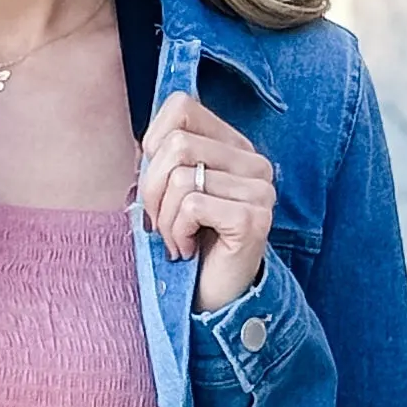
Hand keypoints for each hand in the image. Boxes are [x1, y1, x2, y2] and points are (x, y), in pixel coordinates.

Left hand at [139, 89, 273, 315]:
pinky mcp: (253, 218)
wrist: (215, 301)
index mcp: (235, 147)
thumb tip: (146, 140)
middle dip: (152, 189)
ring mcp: (260, 191)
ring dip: (165, 218)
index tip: (157, 184)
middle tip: (160, 223)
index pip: (182, 106)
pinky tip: (189, 250)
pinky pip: (191, 207)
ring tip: (179, 240)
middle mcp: (255, 163)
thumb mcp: (171, 193)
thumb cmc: (189, 244)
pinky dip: (177, 234)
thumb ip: (165, 158)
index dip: (153, 143)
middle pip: (176, 144)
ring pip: (180, 177)